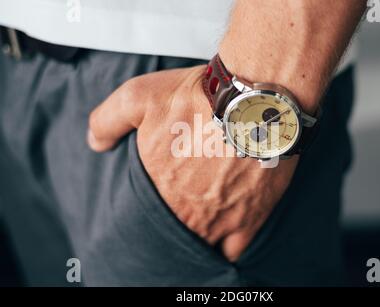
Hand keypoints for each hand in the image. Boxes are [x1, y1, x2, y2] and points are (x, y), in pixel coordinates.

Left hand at [87, 65, 297, 261]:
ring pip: (202, 243)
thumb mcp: (138, 96)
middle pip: (176, 228)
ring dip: (201, 232)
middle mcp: (186, 212)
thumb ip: (108, 121)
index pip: (147, 216)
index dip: (155, 206)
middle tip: (187, 199)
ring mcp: (219, 221)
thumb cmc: (198, 98)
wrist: (253, 101)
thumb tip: (95, 143)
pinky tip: (226, 230)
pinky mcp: (250, 220)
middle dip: (178, 217)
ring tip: (206, 214)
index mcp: (159, 189)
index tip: (164, 193)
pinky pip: (232, 250)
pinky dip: (227, 245)